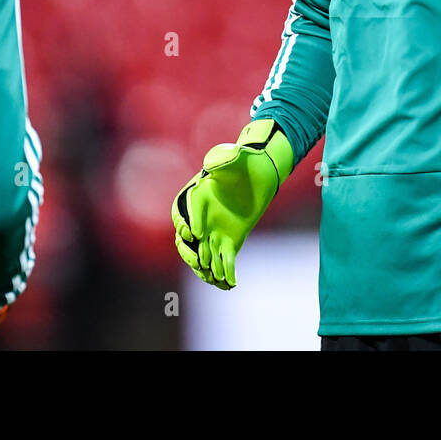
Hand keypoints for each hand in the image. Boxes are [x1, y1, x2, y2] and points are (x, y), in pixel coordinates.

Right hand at [172, 118, 293, 288]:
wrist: (258, 172)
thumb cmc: (241, 162)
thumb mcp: (232, 156)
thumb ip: (221, 158)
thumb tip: (211, 164)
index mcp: (194, 197)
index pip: (182, 214)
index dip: (186, 225)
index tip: (195, 234)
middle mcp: (200, 218)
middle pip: (186, 241)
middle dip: (190, 254)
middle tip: (201, 261)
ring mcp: (214, 231)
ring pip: (204, 255)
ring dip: (207, 269)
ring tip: (214, 279)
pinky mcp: (230, 241)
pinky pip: (224, 260)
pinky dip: (226, 273)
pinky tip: (230, 284)